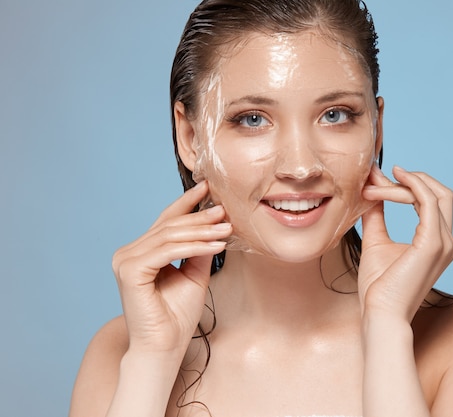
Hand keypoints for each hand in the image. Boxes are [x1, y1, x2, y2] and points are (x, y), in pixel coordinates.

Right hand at [111, 181, 231, 354]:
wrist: (165, 347)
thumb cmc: (177, 316)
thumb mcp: (195, 274)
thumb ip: (199, 250)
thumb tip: (215, 223)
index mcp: (140, 252)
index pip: (165, 221)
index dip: (186, 203)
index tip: (207, 188)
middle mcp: (128, 253)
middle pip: (169, 226)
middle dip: (200, 218)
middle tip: (226, 211)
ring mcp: (125, 260)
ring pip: (170, 236)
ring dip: (202, 231)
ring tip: (227, 229)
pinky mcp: (130, 271)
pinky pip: (168, 251)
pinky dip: (194, 246)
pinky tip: (216, 245)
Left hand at [358, 165, 452, 321]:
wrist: (380, 313)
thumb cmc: (379, 286)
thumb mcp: (376, 241)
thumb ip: (377, 215)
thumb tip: (371, 189)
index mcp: (438, 242)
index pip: (432, 200)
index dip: (408, 184)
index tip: (378, 178)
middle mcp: (448, 241)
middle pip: (439, 192)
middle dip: (409, 179)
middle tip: (378, 175)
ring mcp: (444, 242)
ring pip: (430, 194)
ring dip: (398, 185)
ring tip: (371, 187)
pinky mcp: (433, 243)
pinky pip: (425, 201)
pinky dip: (406, 188)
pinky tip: (385, 185)